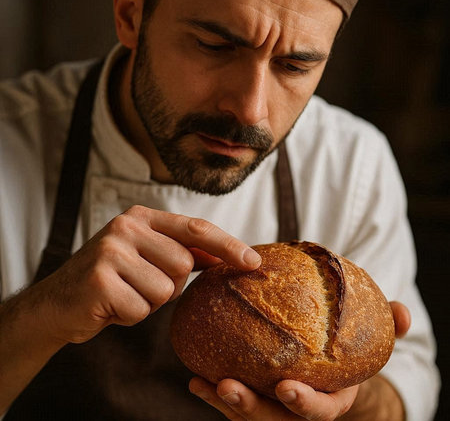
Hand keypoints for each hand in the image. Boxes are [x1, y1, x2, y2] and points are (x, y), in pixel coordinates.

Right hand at [32, 205, 260, 345]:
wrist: (58, 301)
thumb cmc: (112, 278)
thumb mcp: (147, 255)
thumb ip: (183, 251)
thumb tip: (229, 255)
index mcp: (142, 216)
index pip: (195, 229)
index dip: (228, 245)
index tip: (253, 262)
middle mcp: (126, 226)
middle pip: (184, 264)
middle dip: (169, 284)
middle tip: (139, 283)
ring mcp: (111, 250)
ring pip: (165, 290)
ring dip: (149, 302)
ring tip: (124, 294)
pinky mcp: (99, 279)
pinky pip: (141, 310)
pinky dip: (130, 316)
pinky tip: (110, 306)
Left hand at [189, 301, 409, 419]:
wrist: (328, 369)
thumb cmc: (345, 355)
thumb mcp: (368, 343)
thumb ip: (386, 329)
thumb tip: (402, 312)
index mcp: (330, 398)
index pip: (319, 411)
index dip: (304, 403)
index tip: (287, 387)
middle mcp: (298, 409)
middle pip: (274, 419)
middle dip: (251, 408)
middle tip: (229, 386)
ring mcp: (274, 407)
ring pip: (249, 413)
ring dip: (226, 401)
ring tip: (206, 382)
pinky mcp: (255, 397)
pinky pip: (232, 400)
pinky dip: (213, 392)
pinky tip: (195, 377)